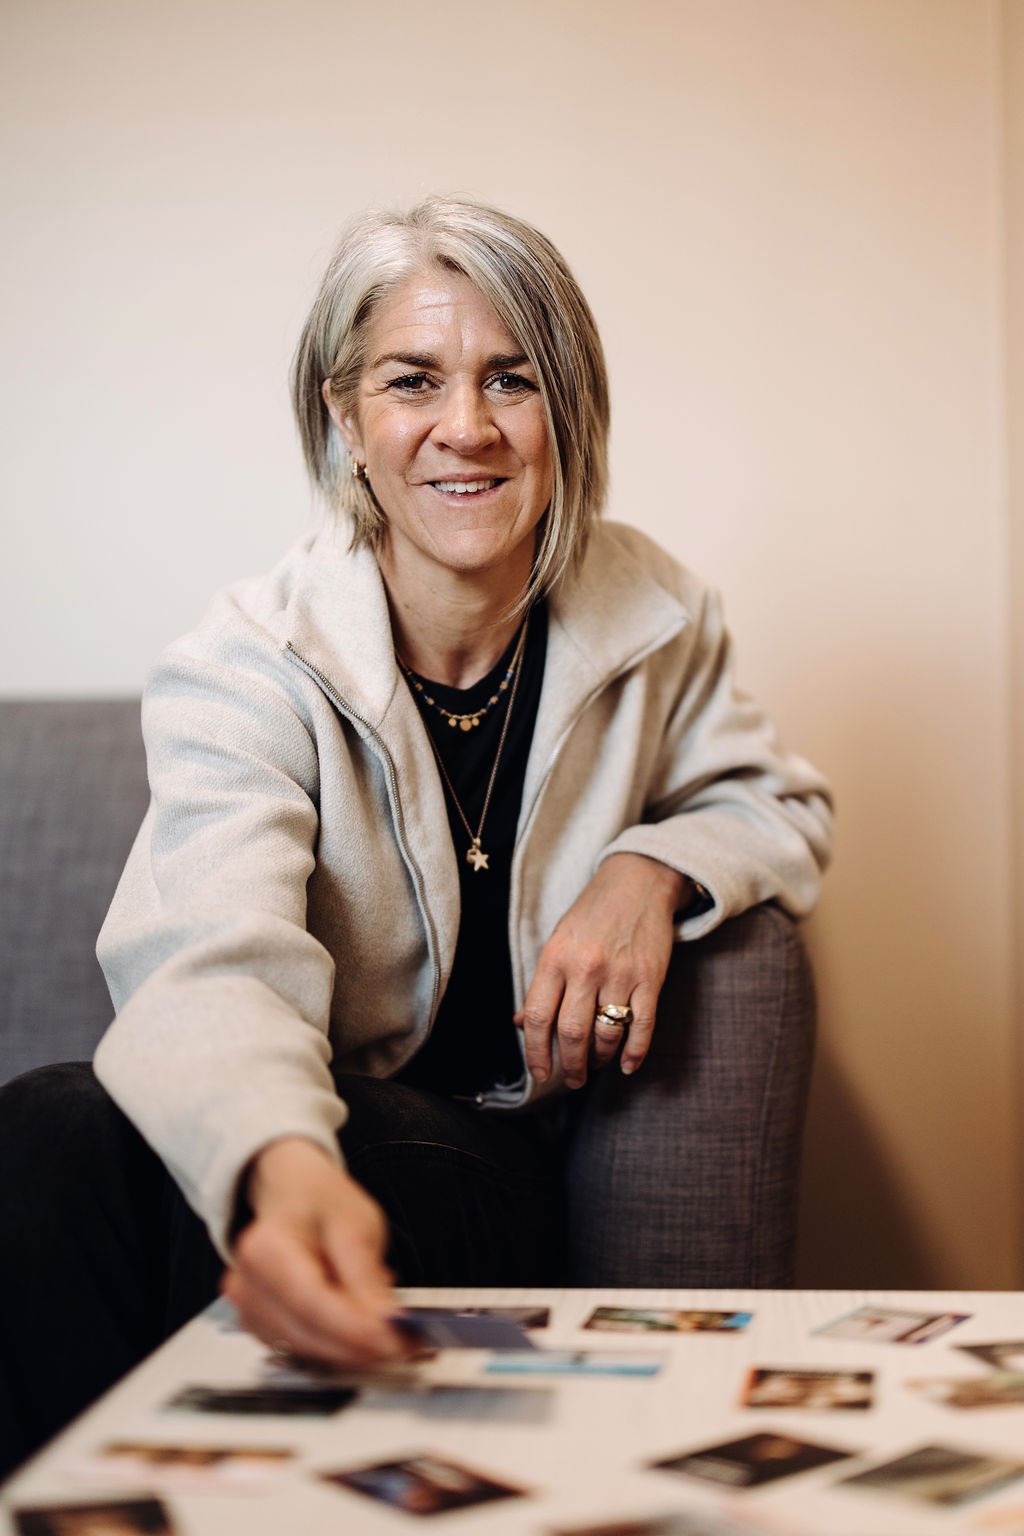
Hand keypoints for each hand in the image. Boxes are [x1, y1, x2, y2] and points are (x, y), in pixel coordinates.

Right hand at [221, 1137, 407, 1365]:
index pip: (311, 1301)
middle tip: (405, 1345)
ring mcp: (248, 1310)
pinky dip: (334, 1349)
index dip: (355, 1328)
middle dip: (359, 1346)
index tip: (395, 1340)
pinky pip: (300, 1351)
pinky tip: (360, 1333)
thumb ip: (366, 1275)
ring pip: (305, 1350)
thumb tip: (384, 1322)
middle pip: (306, 1333)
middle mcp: (247, 1285)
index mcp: (266, 1248)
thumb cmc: (319, 1202)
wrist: (290, 1195)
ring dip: (350, 1352)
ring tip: (389, 1335)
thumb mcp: (356, 1223)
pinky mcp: (259, 1328)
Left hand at [517, 853, 689, 1088]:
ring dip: (601, 1058)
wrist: (638, 883)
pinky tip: (627, 1064)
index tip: (539, 1073)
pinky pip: (642, 1027)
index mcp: (555, 959)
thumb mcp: (558, 942)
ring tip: (597, 1062)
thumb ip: (543, 985)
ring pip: (607, 1034)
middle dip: (570, 1065)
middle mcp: (586, 968)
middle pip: (572, 1033)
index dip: (535, 1052)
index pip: (538, 1017)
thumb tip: (522, 1024)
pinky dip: (634, 1053)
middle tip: (573, 1079)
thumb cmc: (592, 916)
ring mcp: (621, 974)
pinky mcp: (651, 978)